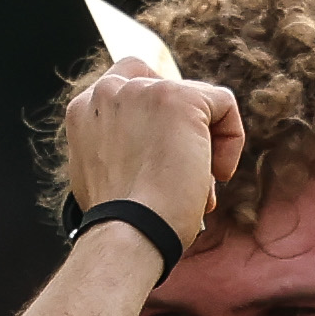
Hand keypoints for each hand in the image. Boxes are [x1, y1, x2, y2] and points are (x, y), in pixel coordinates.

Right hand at [57, 66, 245, 246]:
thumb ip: (118, 146)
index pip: (130, 79)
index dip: (156, 109)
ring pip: (197, 101)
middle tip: (180, 175)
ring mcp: (144, 91)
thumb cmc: (120, 224)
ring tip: (193, 186)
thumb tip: (149, 149)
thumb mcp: (104, 176)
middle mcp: (109, 91)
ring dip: (203, 143)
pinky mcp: (181, 99)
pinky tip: (213, 178)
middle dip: (180, 131)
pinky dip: (230, 143)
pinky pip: (224, 104)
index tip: (164, 145)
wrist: (128, 236)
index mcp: (84, 109)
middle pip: (167, 89)